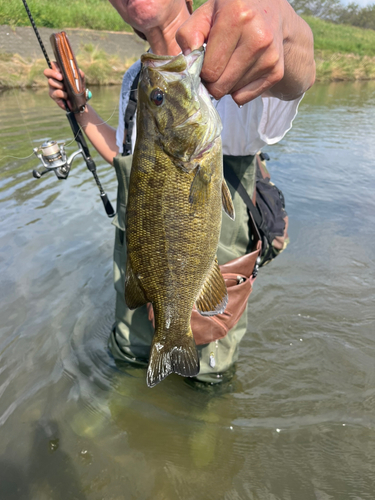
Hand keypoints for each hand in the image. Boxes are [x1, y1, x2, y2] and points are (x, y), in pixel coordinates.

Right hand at [44, 62, 84, 110]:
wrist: (79, 102)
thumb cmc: (77, 88)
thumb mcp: (80, 81)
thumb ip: (79, 74)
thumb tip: (77, 70)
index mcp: (58, 73)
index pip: (52, 65)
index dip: (55, 66)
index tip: (62, 71)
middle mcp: (53, 79)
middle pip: (46, 72)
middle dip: (53, 73)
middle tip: (61, 77)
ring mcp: (52, 88)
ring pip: (51, 82)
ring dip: (61, 86)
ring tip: (68, 91)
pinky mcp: (54, 97)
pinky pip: (57, 94)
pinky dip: (64, 95)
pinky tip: (68, 99)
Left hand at [176, 0, 314, 103]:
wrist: (270, 11)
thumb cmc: (230, 13)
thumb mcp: (206, 13)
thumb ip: (189, 34)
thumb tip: (187, 61)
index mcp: (237, 17)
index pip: (209, 70)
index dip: (201, 70)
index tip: (203, 61)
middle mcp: (257, 37)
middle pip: (220, 86)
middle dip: (212, 81)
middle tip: (214, 66)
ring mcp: (270, 56)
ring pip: (231, 93)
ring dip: (225, 84)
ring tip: (230, 63)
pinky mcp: (276, 72)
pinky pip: (243, 98)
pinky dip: (238, 90)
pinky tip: (241, 70)